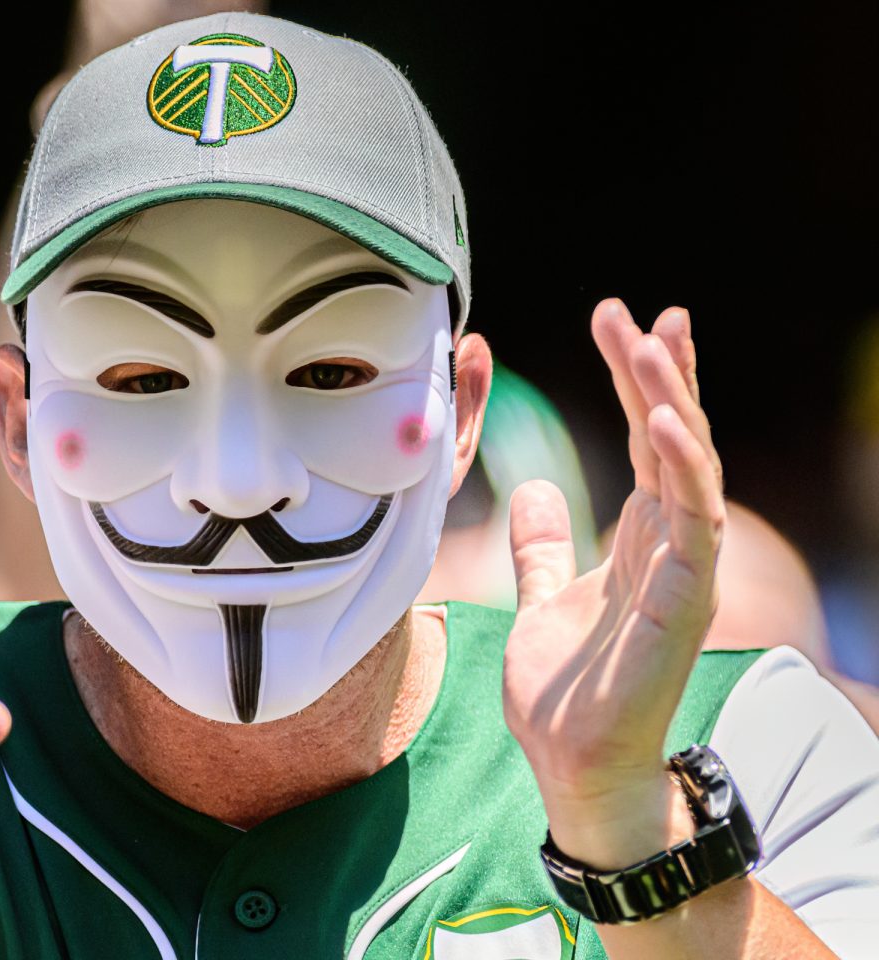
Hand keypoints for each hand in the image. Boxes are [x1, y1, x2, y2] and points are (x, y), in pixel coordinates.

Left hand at [502, 300, 722, 866]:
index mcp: (638, 538)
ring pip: (691, 467)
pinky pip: (693, 521)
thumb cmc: (567, 691)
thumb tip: (533, 487)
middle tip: (645, 312)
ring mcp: (683, 570)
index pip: (646, 443)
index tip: (625, 323)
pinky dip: (683, 467)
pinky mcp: (684, 600)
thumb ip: (541, 544)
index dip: (639, 382)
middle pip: (674, 440)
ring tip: (654, 337)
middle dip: (662, 372)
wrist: (573, 765)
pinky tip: (665, 418)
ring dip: (676, 399)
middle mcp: (669, 545)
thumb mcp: (542, 596)